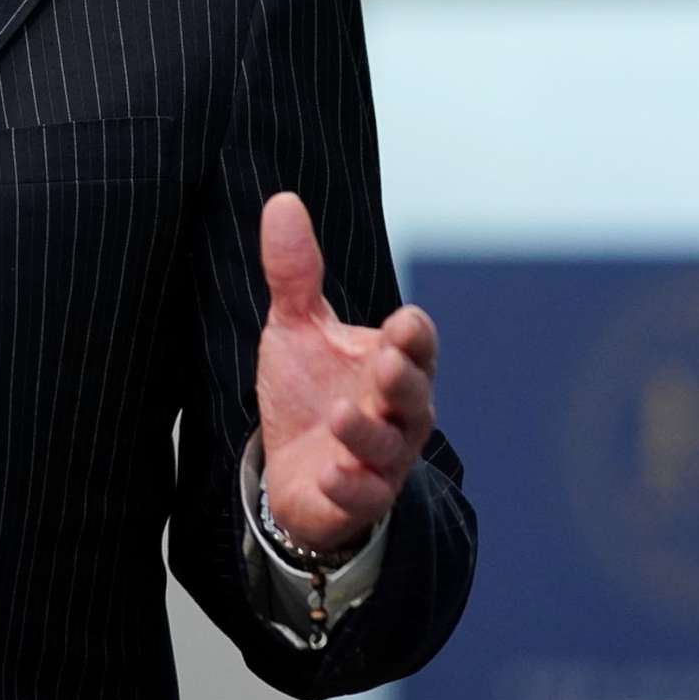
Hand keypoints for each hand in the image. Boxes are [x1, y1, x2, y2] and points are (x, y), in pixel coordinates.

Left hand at [254, 190, 438, 554]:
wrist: (290, 468)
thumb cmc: (308, 390)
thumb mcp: (296, 328)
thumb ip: (295, 272)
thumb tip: (282, 200)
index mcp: (391, 363)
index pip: (415, 345)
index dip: (414, 336)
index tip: (404, 322)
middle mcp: (398, 412)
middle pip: (415, 396)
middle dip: (404, 380)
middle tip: (385, 363)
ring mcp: (381, 460)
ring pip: (391, 448)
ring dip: (368, 432)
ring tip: (340, 413)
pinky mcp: (357, 499)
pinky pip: (363, 496)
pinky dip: (349, 485)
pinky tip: (329, 471)